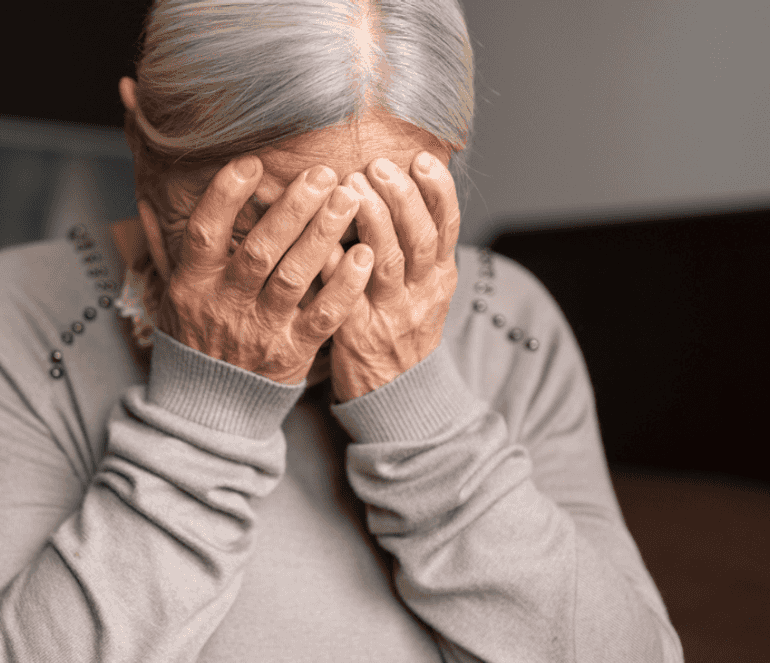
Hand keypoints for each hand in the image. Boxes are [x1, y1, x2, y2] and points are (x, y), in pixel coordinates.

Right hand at [158, 156, 375, 384]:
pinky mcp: (292, 353)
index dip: (226, 196)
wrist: (207, 408)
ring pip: (294, 277)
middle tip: (322, 173)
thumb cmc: (193, 338)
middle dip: (293, 208)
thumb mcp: (170, 294)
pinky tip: (364, 255)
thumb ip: (164, 246)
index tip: (252, 163)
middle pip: (259, 250)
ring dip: (322, 235)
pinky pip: (322, 317)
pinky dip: (345, 287)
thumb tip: (146, 199)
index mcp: (193, 285)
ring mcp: (260, 330)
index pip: (204, 233)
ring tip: (347, 198)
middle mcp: (226, 305)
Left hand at [321, 152, 459, 401]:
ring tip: (351, 187)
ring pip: (386, 261)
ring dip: (370, 220)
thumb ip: (419, 244)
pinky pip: (346, 294)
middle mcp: (421, 293)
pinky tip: (322, 238)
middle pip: (418, 238)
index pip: (447, 227)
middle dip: (400, 198)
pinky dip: (335, 264)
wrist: (398, 396)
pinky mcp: (358, 333)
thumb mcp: (426, 289)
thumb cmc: (404, 329)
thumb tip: (408, 184)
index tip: (421, 159)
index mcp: (440, 277)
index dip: (437, 191)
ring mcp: (391, 314)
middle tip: (377, 167)